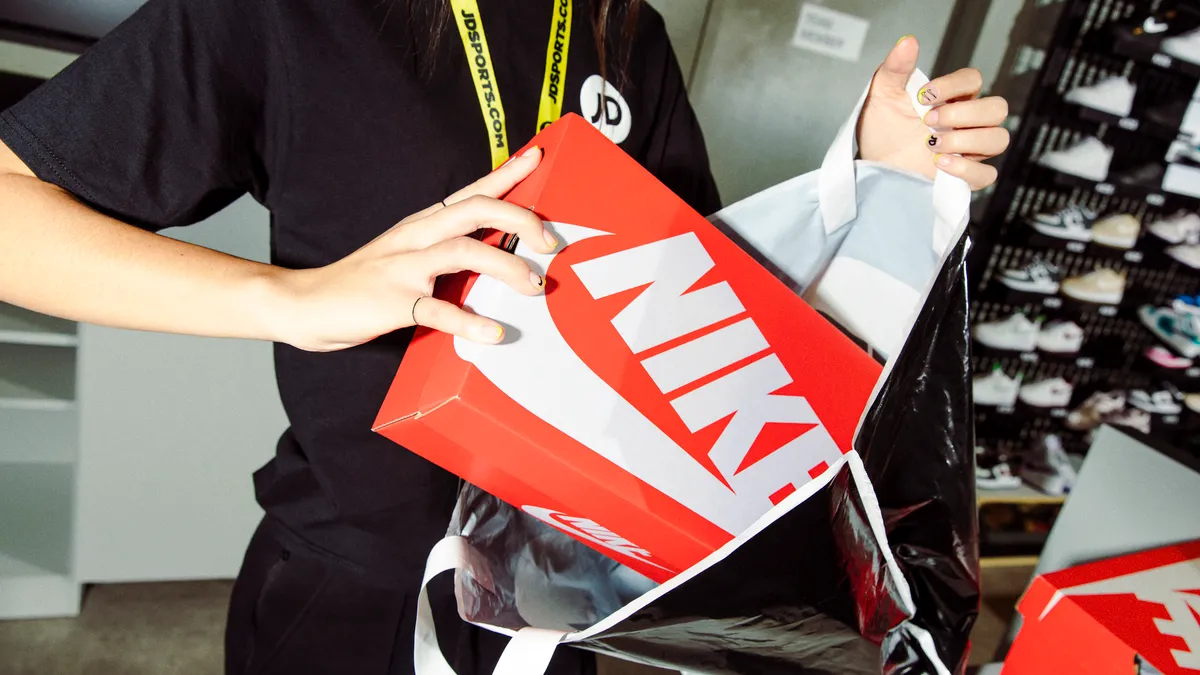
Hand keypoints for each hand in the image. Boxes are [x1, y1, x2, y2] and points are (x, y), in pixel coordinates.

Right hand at [276, 146, 553, 351]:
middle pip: (475, 210)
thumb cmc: (360, 284)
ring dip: (506, 266)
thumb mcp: (403, 257)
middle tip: (551, 242)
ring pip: (464, 251)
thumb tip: (492, 258)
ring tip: (534, 285)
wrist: (303, 304)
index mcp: (420, 226)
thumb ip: (442, 253)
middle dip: (520, 220)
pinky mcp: (393, 303)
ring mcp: (403, 269)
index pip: (471, 192)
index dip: (506, 174)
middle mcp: (415, 238)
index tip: (538, 157)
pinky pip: (438, 310)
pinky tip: (493, 332)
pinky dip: (469, 321)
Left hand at [858, 36, 1009, 189]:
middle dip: (963, 114)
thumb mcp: (882, 96)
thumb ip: (895, 69)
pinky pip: (987, 175)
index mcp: (952, 98)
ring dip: (966, 141)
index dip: (953, 85)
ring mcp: (969, 150)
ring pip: (998, 139)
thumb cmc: (881, 131)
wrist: (872, 165)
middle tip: (929, 122)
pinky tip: (940, 164)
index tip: (923, 96)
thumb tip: (907, 42)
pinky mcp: (963, 177)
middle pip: (997, 108)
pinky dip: (967, 170)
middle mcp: (966, 122)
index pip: (974, 80)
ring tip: (931, 145)